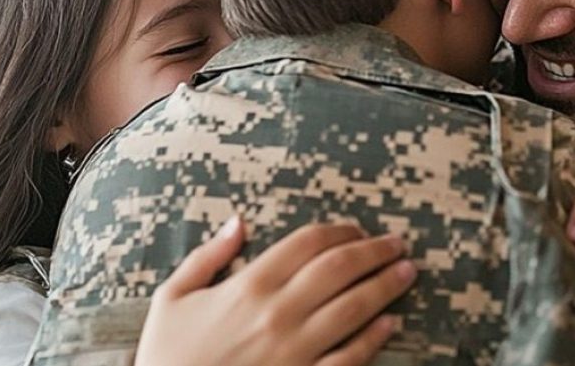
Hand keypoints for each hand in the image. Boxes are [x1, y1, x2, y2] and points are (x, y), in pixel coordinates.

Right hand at [135, 217, 416, 365]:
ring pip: (353, 309)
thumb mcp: (172, 298)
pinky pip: (347, 359)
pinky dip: (372, 340)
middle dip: (375, 252)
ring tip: (408, 273)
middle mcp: (277, 313)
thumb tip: (239, 222)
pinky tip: (390, 325)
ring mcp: (294, 350)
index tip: (358, 229)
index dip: (340, 230)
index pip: (309, 243)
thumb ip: (207, 256)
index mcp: (248, 285)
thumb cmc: (166, 356)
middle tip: (398, 244)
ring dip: (385, 287)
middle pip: (340, 269)